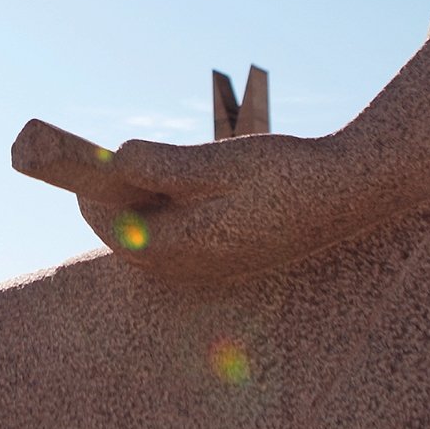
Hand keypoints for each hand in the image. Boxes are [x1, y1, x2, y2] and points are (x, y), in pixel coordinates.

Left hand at [77, 132, 369, 284]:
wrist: (352, 194)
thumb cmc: (286, 173)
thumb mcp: (219, 161)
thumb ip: (163, 166)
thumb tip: (116, 159)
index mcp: (187, 248)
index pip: (115, 228)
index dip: (91, 194)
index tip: (77, 165)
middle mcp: (195, 270)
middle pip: (132, 239)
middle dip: (114, 202)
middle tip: (105, 165)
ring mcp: (214, 270)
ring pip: (155, 242)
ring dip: (141, 207)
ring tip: (138, 170)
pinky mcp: (230, 260)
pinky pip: (181, 243)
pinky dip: (169, 215)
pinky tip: (179, 188)